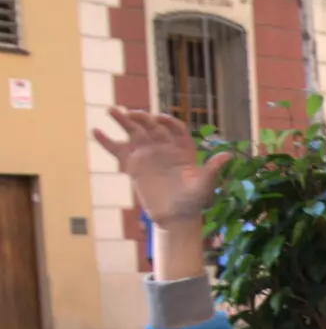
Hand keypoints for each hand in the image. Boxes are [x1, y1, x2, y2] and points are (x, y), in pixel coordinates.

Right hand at [93, 107, 228, 228]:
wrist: (175, 217)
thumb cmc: (193, 202)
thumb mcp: (203, 186)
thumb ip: (212, 169)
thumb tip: (228, 155)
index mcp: (182, 149)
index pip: (175, 129)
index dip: (168, 122)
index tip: (159, 119)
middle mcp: (164, 148)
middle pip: (152, 127)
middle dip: (142, 118)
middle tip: (131, 113)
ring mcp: (147, 154)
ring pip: (134, 133)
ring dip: (123, 121)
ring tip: (110, 110)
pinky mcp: (133, 165)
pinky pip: (118, 150)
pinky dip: (107, 141)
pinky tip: (96, 131)